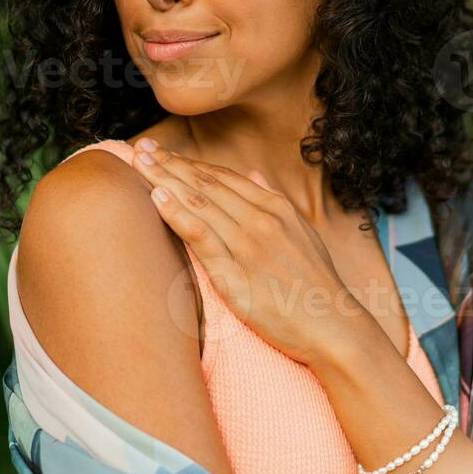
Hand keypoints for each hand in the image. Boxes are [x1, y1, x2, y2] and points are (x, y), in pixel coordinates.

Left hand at [129, 138, 365, 365]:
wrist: (333, 325)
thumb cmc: (316, 283)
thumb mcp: (303, 233)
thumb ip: (275, 201)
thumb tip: (253, 175)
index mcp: (276, 208)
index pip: (223, 178)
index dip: (189, 163)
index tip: (162, 152)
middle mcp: (262, 220)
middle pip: (206, 185)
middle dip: (170, 164)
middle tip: (141, 148)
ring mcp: (249, 246)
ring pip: (200, 204)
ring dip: (166, 180)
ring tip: (139, 162)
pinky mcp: (238, 276)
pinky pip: (203, 238)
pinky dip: (178, 215)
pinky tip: (157, 197)